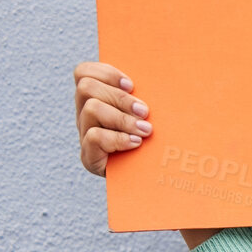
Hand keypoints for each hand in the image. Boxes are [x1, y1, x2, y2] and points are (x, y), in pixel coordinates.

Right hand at [73, 60, 150, 176]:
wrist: (150, 178)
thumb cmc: (154, 140)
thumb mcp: (149, 113)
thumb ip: (145, 95)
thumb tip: (168, 73)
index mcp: (96, 98)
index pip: (83, 73)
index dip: (105, 73)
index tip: (131, 85)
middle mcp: (85, 114)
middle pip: (86, 87)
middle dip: (119, 97)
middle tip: (145, 112)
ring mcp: (84, 135)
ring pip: (91, 109)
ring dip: (122, 118)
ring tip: (145, 129)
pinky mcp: (88, 156)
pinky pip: (94, 137)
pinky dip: (118, 138)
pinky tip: (136, 143)